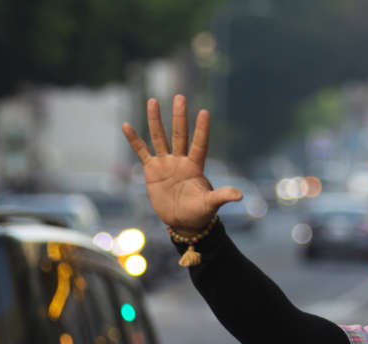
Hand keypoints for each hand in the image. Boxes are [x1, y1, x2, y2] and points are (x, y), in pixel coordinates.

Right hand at [122, 95, 241, 235]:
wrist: (182, 222)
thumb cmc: (200, 212)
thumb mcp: (210, 204)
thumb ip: (222, 196)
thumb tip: (240, 195)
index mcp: (195, 166)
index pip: (200, 144)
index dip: (202, 130)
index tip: (204, 112)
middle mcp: (180, 160)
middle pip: (180, 135)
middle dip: (180, 117)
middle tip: (180, 97)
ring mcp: (165, 163)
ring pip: (159, 138)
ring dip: (155, 121)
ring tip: (153, 101)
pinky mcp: (152, 170)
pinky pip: (142, 152)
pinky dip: (134, 140)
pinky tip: (126, 125)